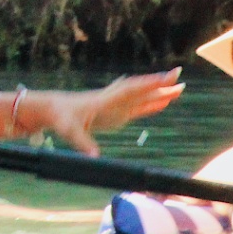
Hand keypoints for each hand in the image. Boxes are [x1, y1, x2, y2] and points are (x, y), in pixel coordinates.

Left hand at [39, 68, 182, 156]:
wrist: (52, 109)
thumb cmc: (60, 117)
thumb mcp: (69, 132)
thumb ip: (83, 143)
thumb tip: (94, 157)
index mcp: (104, 101)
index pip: (130, 90)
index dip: (148, 85)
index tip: (165, 78)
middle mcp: (113, 100)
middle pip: (140, 89)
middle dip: (159, 83)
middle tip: (179, 76)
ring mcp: (115, 105)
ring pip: (141, 97)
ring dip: (159, 93)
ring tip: (179, 89)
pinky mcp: (115, 112)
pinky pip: (137, 107)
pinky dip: (151, 105)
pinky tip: (162, 103)